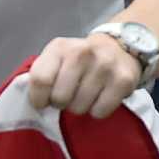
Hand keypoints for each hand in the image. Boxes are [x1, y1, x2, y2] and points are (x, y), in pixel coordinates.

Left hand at [27, 31, 141, 118]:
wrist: (118, 47)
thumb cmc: (79, 58)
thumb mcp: (57, 57)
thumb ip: (43, 74)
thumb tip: (35, 103)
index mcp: (59, 47)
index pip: (40, 79)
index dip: (38, 98)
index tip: (42, 103)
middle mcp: (81, 53)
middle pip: (60, 97)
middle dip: (60, 103)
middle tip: (68, 96)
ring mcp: (104, 66)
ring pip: (79, 108)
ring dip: (79, 107)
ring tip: (84, 95)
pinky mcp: (123, 80)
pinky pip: (100, 112)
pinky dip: (97, 110)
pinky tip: (99, 97)